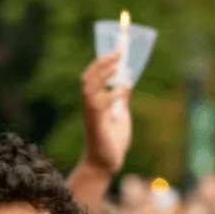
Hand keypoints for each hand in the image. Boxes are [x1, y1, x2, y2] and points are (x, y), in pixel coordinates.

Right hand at [78, 51, 131, 175]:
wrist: (105, 164)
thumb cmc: (111, 140)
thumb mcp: (120, 114)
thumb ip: (121, 99)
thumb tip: (126, 81)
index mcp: (94, 102)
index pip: (92, 76)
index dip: (101, 61)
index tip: (116, 49)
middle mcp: (89, 106)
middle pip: (88, 78)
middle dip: (101, 63)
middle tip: (118, 52)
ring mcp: (91, 116)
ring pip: (89, 89)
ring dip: (103, 75)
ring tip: (117, 66)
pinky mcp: (96, 126)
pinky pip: (99, 106)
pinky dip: (111, 95)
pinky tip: (122, 90)